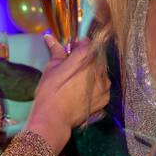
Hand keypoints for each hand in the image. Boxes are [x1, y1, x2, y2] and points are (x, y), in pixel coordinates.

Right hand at [24, 35, 109, 151]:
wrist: (54, 118)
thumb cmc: (50, 91)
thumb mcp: (51, 68)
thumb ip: (56, 51)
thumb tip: (49, 37)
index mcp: (85, 56)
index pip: (86, 43)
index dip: (79, 45)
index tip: (71, 51)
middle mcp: (99, 68)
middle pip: (96, 57)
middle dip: (87, 59)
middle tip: (73, 68)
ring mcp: (105, 84)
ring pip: (101, 72)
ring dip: (93, 72)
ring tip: (79, 82)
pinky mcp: (106, 97)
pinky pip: (103, 86)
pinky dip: (96, 86)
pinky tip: (85, 92)